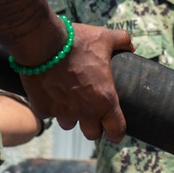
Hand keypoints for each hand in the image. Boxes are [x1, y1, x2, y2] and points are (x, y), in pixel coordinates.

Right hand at [20, 23, 133, 141]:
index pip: (116, 130)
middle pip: (92, 134)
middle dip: (92, 125)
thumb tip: (131, 45)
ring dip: (70, 116)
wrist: (44, 42)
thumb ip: (121, 41)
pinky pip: (48, 115)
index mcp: (105, 100)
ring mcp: (63, 112)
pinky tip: (50, 93)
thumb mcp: (105, 38)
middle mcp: (85, 111)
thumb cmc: (78, 42)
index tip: (114, 131)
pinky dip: (49, 107)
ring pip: (69, 125)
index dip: (116, 133)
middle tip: (90, 111)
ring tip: (69, 100)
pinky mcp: (43, 109)